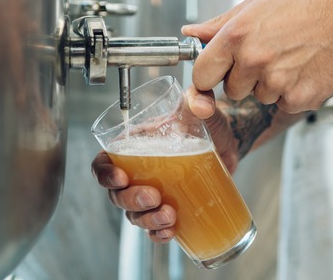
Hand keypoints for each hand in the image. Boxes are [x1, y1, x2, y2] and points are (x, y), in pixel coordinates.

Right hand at [90, 86, 239, 243]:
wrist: (229, 142)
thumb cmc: (206, 122)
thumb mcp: (200, 108)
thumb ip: (199, 97)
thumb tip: (201, 103)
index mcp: (133, 146)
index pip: (104, 163)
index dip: (105, 173)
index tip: (121, 177)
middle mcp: (137, 172)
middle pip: (117, 194)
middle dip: (130, 200)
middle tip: (153, 197)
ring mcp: (152, 192)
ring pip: (134, 214)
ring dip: (147, 220)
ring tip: (169, 216)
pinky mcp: (169, 207)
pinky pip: (155, 228)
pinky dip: (159, 234)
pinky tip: (171, 231)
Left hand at [182, 0, 332, 112]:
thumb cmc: (304, 8)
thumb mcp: (256, 5)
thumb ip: (220, 23)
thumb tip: (192, 34)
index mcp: (236, 36)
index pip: (202, 74)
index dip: (208, 77)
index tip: (216, 74)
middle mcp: (253, 60)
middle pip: (231, 91)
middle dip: (245, 79)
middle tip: (268, 56)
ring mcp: (276, 82)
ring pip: (258, 98)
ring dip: (270, 85)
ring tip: (290, 59)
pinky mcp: (298, 98)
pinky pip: (282, 104)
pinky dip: (292, 93)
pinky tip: (304, 70)